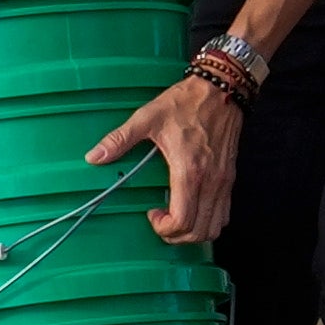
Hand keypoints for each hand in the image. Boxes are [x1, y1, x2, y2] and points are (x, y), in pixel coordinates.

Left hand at [90, 74, 242, 244]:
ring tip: (176, 220)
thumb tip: (94, 156)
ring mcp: (224, 181)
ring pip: (216, 226)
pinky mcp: (230, 177)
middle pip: (200, 231)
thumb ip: (120, 139)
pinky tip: (192, 209)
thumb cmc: (187, 102)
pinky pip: (224, 213)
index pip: (183, 221)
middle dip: (177, 236)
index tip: (151, 215)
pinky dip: (209, 220)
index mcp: (189, 171)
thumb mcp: (148, 117)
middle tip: (161, 223)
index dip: (165, 229)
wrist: (222, 88)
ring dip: (195, 232)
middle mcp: (211, 181)